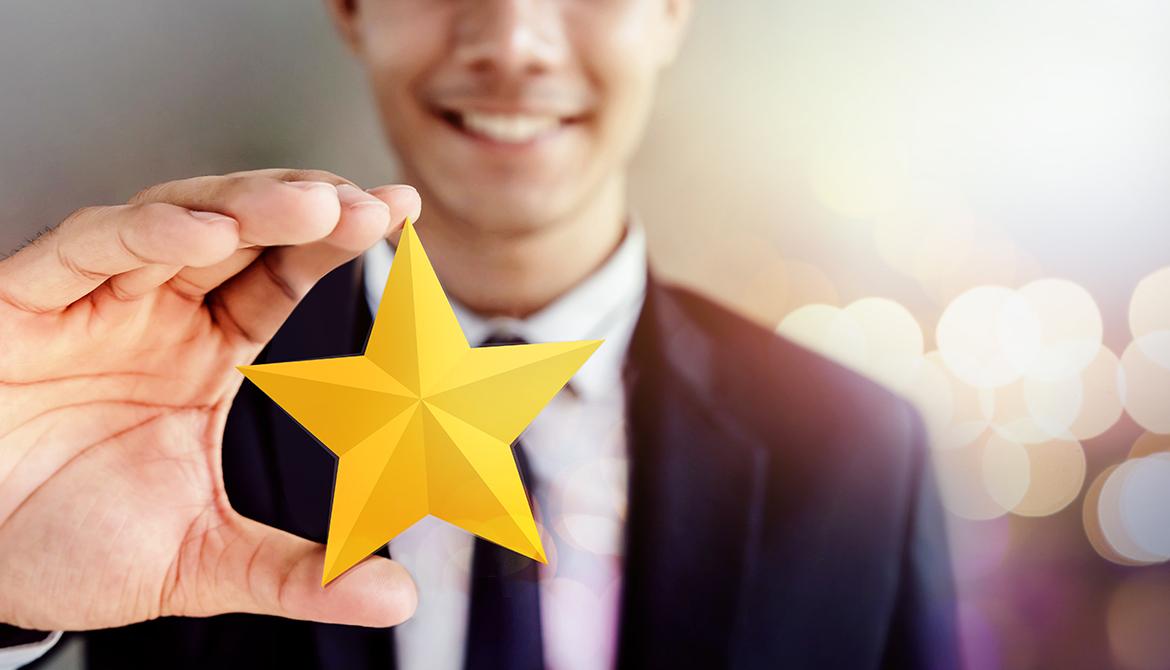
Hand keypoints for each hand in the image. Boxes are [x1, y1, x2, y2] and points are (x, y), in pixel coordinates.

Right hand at [0, 169, 420, 630]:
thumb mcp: (203, 561)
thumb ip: (299, 576)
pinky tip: (206, 228)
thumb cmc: (70, 548)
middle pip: (242, 235)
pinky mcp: (22, 304)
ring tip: (313, 205)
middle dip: (308, 211)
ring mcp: (91, 303)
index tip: (398, 216)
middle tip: (374, 205)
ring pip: (175, 223)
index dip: (335, 246)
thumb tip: (396, 599)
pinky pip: (86, 251)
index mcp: (202, 354)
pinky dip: (146, 233)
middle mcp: (154, 315)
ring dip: (246, 207)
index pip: (281, 279)